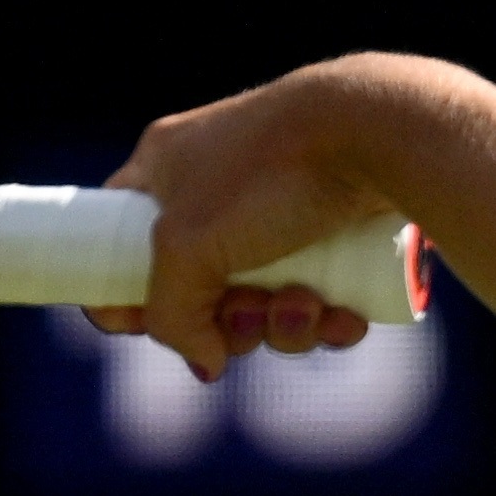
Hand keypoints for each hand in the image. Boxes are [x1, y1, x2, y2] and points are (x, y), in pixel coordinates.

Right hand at [82, 62, 396, 380]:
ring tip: (306, 307)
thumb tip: (204, 361)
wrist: (377, 133)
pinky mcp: (336, 224)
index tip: (143, 326)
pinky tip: (344, 315)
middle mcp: (218, 183)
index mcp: (166, 166)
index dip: (126, 289)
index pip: (118, 236)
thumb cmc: (268, 173)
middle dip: (230, 320)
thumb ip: (170, 313)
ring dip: (283, 325)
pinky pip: (317, 294)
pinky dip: (326, 316)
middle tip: (249, 313)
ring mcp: (280, 204)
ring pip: (265, 299)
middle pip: (201, 287)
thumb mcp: (188, 247)